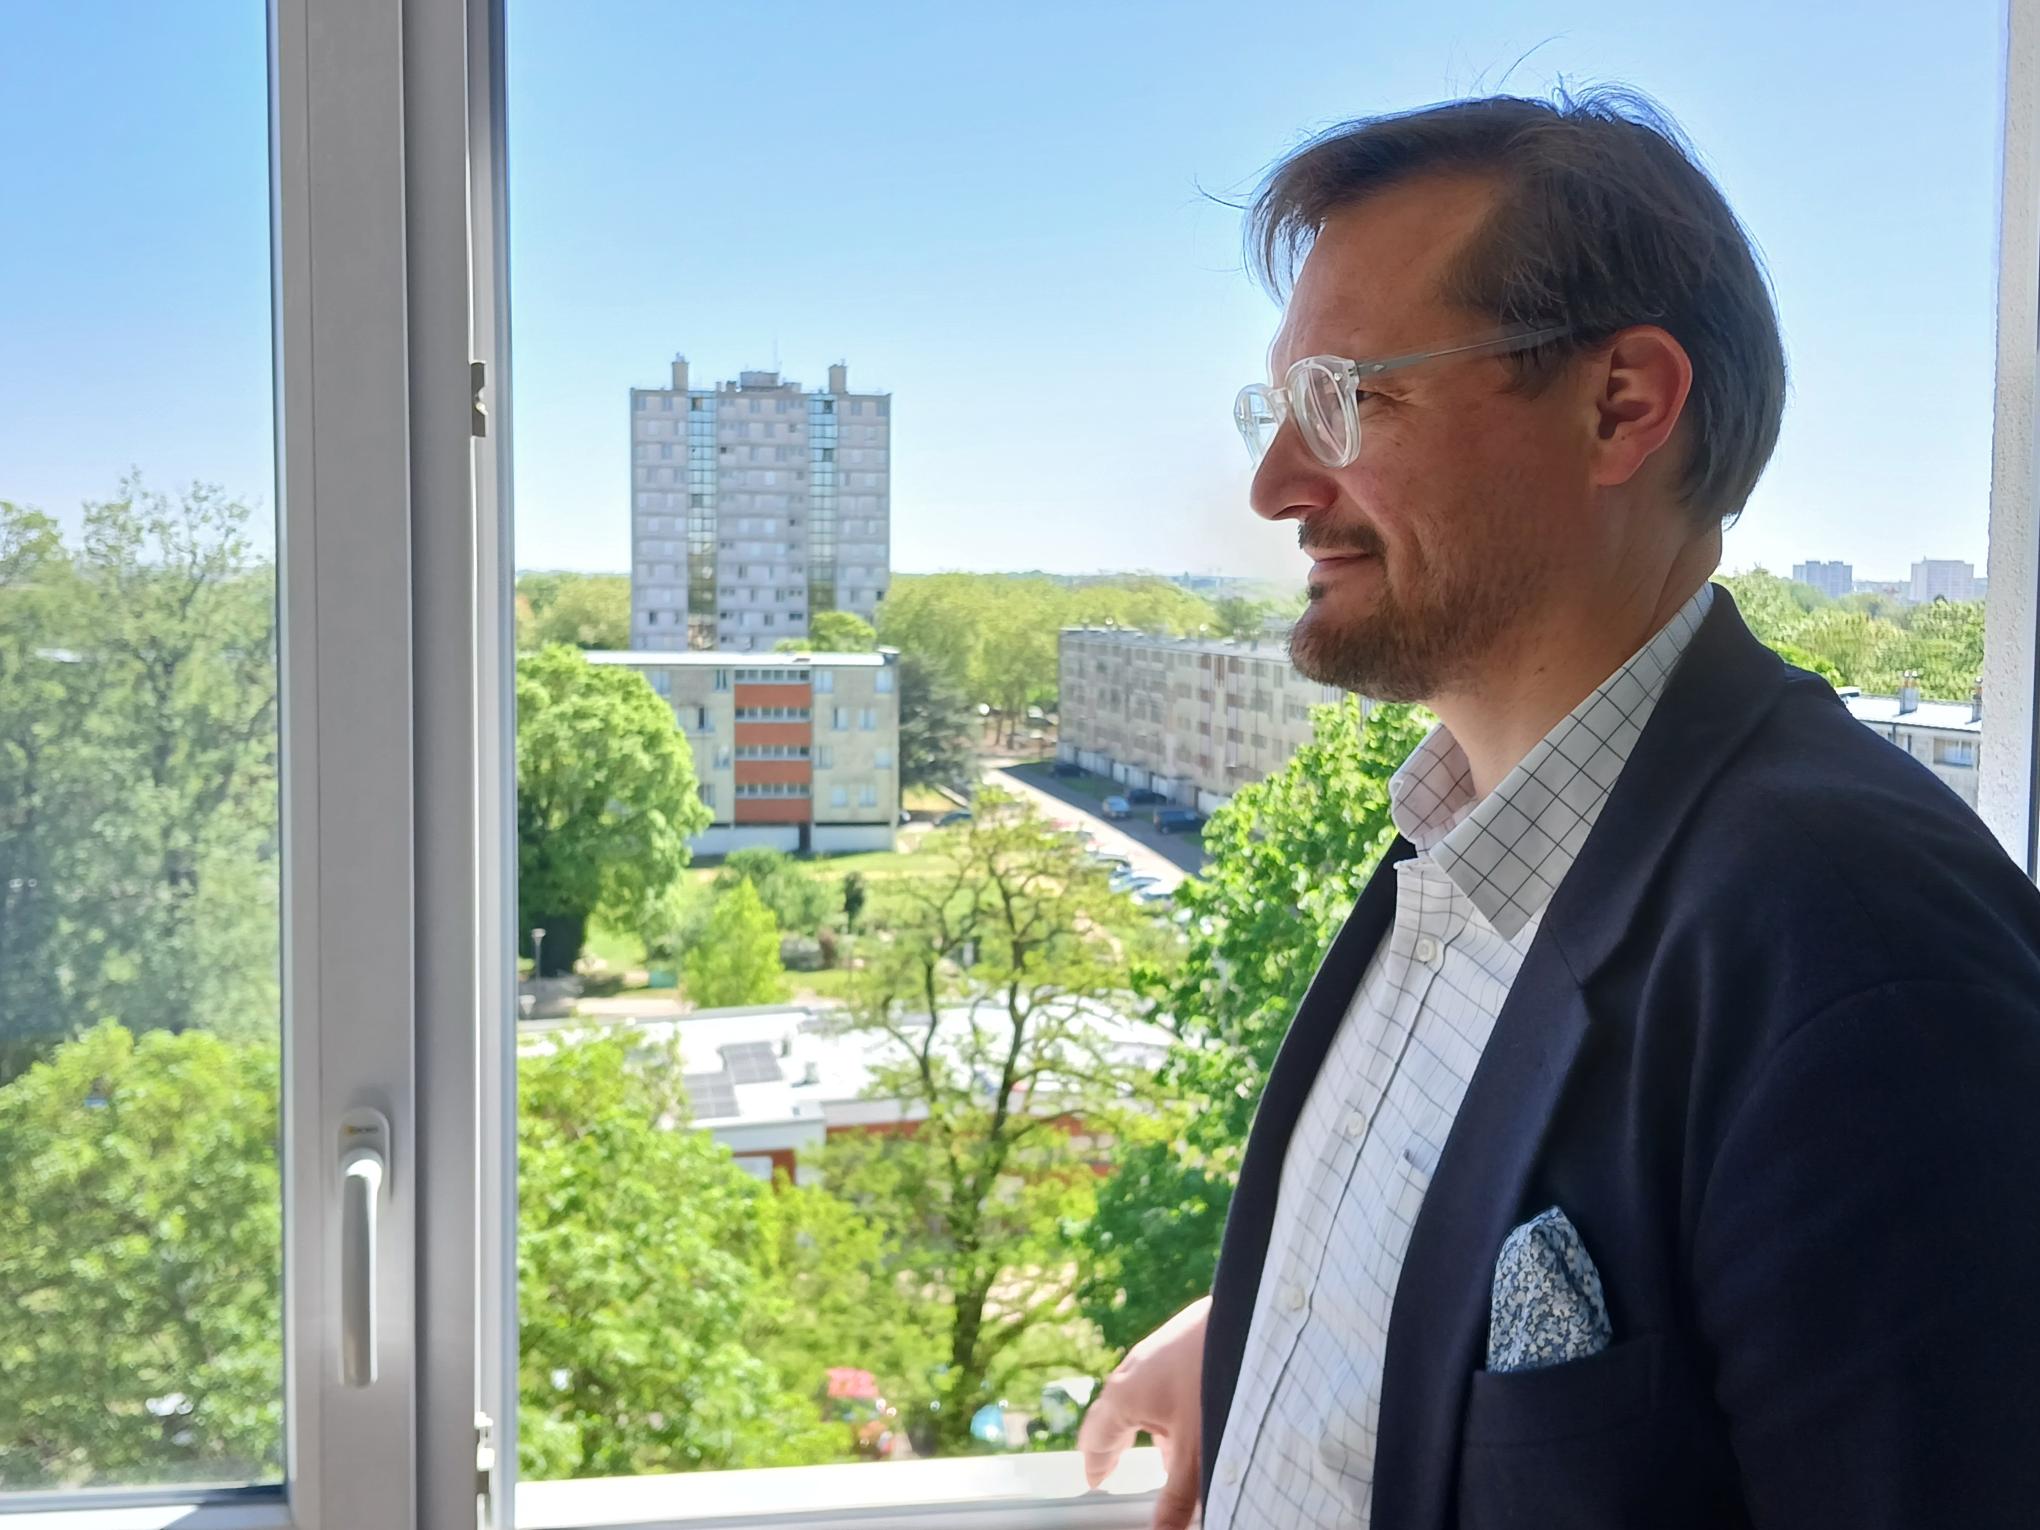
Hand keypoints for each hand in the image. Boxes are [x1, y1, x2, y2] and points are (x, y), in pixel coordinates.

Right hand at [1078, 1295, 1209, 1529]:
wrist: (1250, 1316)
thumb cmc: (1214, 1381)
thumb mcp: (1197, 1451)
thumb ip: (1177, 1499)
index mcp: (1124, 1396)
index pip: (1096, 1435)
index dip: (1095, 1462)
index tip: (1094, 1478)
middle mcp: (1134, 1370)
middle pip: (1119, 1414)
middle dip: (1120, 1446)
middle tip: (1112, 1467)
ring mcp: (1159, 1351)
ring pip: (1148, 1397)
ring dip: (1153, 1430)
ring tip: (1168, 1456)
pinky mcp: (1185, 1340)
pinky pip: (1169, 1380)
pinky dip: (1174, 1408)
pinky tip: (1201, 1419)